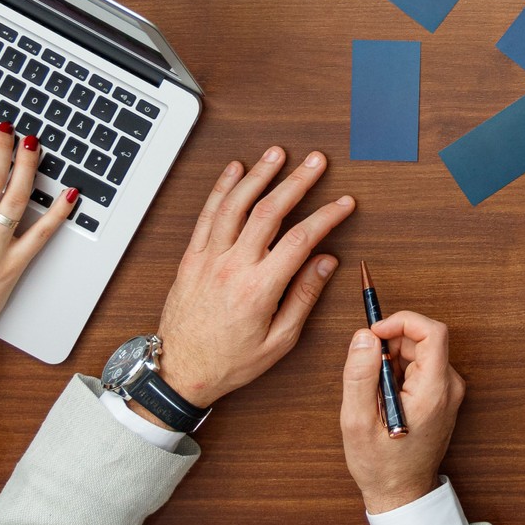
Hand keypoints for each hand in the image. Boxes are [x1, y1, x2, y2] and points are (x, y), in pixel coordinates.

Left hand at [151, 147, 355, 410]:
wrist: (180, 371)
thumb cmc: (229, 361)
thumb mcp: (278, 341)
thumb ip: (303, 297)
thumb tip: (325, 262)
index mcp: (259, 289)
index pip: (300, 240)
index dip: (326, 216)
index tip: (344, 203)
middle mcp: (232, 266)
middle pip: (269, 211)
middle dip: (296, 181)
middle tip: (316, 161)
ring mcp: (208, 258)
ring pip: (236, 204)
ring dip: (258, 174)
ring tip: (277, 153)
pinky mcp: (191, 256)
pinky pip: (207, 214)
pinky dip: (221, 188)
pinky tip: (234, 170)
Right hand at [341, 311, 463, 513]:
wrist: (402, 494)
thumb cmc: (381, 465)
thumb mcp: (357, 422)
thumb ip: (360, 375)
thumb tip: (365, 336)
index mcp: (433, 391)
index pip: (432, 332)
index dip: (401, 322)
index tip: (375, 332)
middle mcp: (449, 388)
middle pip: (422, 339)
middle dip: (390, 345)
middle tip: (366, 372)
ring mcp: (448, 392)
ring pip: (419, 352)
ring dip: (391, 360)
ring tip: (374, 393)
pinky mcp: (442, 396)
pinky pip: (420, 366)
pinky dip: (398, 371)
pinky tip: (384, 398)